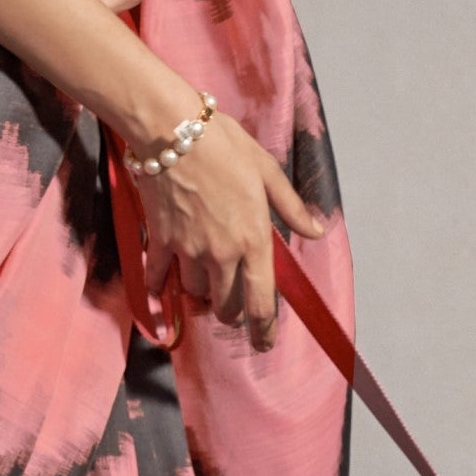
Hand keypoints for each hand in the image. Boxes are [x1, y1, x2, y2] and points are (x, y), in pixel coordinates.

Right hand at [136, 109, 325, 348]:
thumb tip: (316, 230)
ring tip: (204, 285)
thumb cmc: (225, 146)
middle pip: (226, 306)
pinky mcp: (161, 241)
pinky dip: (160, 287)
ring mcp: (188, 250)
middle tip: (233, 306)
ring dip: (201, 295)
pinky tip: (162, 289)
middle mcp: (222, 254)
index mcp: (253, 239)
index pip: (260, 301)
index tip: (264, 343)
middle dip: (232, 312)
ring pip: (195, 293)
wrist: (172, 132)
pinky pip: (159, 277)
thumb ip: (291, 207)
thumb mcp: (267, 171)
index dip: (264, 330)